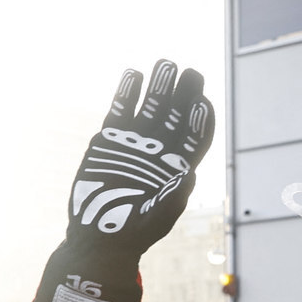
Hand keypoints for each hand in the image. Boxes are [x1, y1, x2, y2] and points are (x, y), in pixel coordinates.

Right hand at [33, 59, 214, 301]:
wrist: (98, 236)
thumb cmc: (133, 234)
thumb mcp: (157, 218)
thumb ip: (174, 197)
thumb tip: (190, 174)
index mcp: (179, 168)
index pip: (197, 137)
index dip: (202, 120)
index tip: (203, 104)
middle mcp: (161, 151)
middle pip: (178, 115)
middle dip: (186, 93)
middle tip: (191, 72)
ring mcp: (137, 142)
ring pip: (152, 107)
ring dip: (160, 86)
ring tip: (166, 64)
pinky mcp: (111, 139)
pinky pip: (121, 110)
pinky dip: (127, 93)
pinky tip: (134, 74)